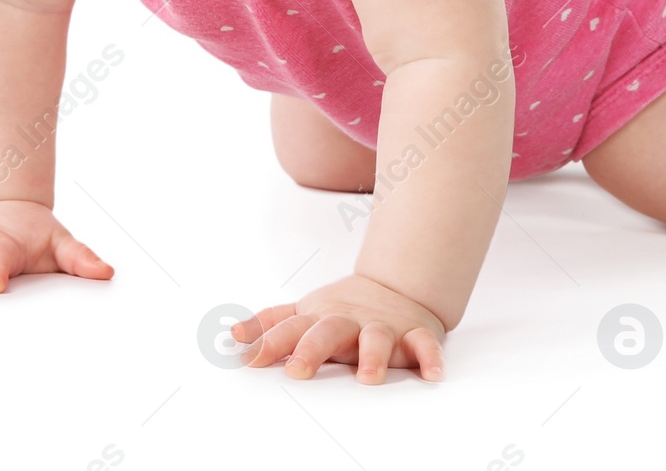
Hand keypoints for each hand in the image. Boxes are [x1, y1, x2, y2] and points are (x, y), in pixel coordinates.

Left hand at [230, 273, 446, 383]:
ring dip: (373, 356)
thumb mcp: (305, 313)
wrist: (397, 288)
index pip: (291, 329)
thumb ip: (271, 324)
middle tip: (298, 370)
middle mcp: (350, 322)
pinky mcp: (413, 335)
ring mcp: (382, 327)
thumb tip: (233, 335)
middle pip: (329, 330)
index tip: (251, 358)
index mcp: (321, 318)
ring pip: (377, 338)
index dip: (271, 342)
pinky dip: (429, 357)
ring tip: (368, 378)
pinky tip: (432, 374)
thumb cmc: (343, 310)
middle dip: (313, 349)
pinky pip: (424, 344)